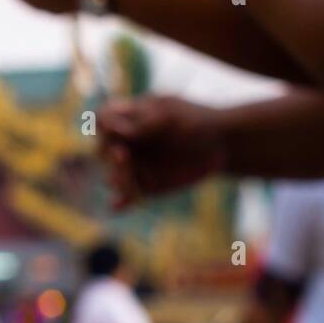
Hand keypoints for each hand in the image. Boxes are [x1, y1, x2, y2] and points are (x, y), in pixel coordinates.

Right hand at [97, 95, 227, 205]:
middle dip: (107, 154)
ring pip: (112, 176)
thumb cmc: (195, 121)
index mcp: (129, 118)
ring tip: (124, 183)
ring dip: (116, 178)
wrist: (222, 144)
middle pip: (101, 149)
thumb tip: (109, 129)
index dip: (105, 125)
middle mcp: (127, 142)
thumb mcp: (168, 116)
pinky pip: (127, 197)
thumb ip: (140, 123)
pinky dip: (120, 202)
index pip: (102, 119)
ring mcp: (135, 165)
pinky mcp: (145, 187)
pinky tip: (117, 205)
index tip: (121, 129)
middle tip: (123, 156)